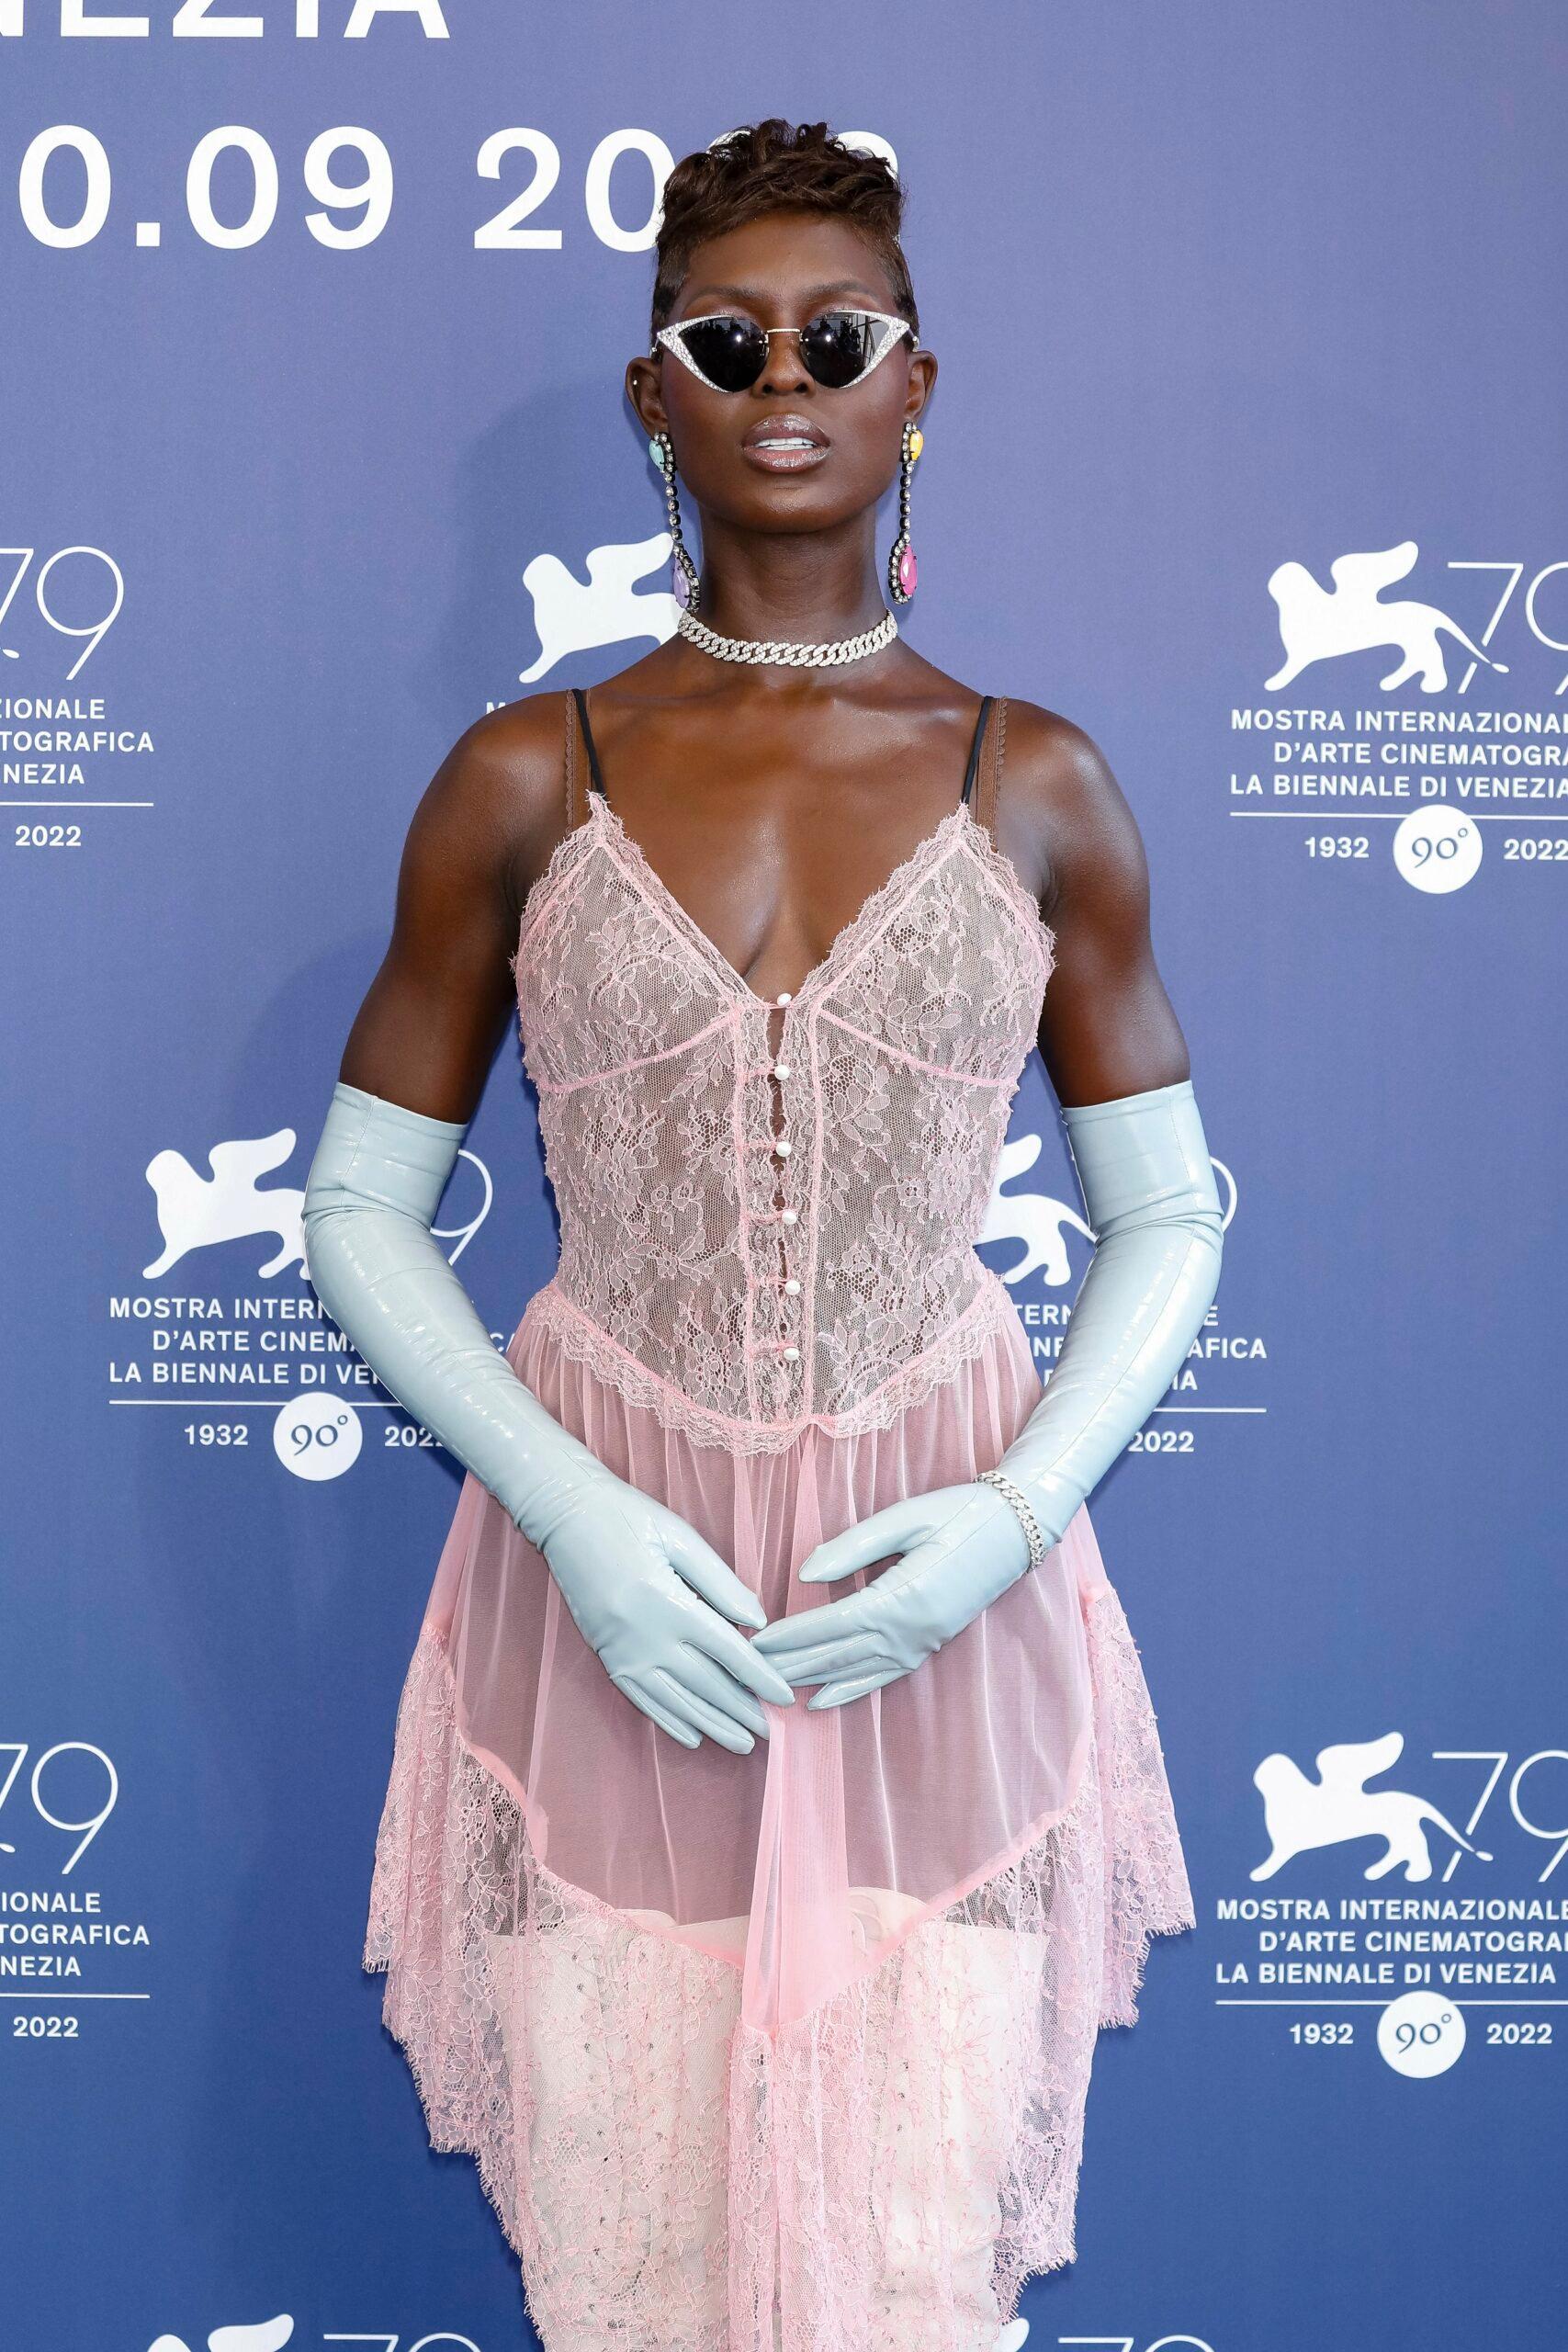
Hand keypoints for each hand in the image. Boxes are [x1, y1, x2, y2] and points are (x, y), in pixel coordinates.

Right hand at [540, 1481, 797, 1752]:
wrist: (565, 1517)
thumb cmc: (629, 1518)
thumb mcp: (681, 1538)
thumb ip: (721, 1583)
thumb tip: (758, 1622)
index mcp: (670, 1603)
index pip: (729, 1652)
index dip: (761, 1679)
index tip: (786, 1699)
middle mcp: (646, 1637)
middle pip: (706, 1685)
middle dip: (741, 1711)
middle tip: (770, 1731)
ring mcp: (623, 1652)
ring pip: (676, 1701)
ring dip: (712, 1725)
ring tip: (741, 1744)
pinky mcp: (607, 1656)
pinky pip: (642, 1699)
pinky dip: (669, 1720)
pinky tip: (691, 1736)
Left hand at [748, 1482, 1035, 1708]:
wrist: (1016, 1531)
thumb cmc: (959, 1514)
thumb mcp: (905, 1519)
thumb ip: (852, 1547)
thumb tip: (804, 1574)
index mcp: (902, 1598)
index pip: (831, 1625)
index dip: (791, 1636)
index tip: (754, 1643)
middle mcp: (911, 1632)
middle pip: (837, 1655)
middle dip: (790, 1665)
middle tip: (746, 1673)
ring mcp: (923, 1644)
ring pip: (856, 1671)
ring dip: (811, 1681)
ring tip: (771, 1691)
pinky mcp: (931, 1646)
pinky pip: (884, 1677)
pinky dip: (851, 1690)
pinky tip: (823, 1701)